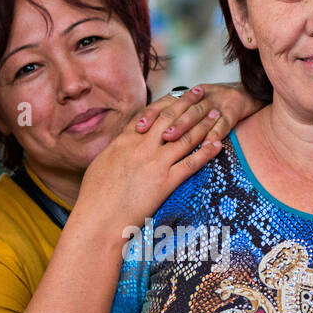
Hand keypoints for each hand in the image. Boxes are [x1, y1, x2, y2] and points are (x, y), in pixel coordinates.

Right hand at [75, 107, 225, 238]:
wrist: (97, 219)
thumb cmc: (94, 198)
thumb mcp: (100, 166)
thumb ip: (114, 152)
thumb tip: (119, 147)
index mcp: (123, 141)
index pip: (150, 114)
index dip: (166, 102)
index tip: (178, 94)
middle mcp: (141, 147)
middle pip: (170, 118)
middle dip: (188, 103)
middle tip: (201, 93)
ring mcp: (154, 163)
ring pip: (185, 137)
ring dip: (203, 123)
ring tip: (215, 113)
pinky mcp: (165, 182)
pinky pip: (191, 163)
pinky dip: (207, 152)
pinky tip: (218, 145)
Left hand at [131, 82, 264, 145]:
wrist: (243, 93)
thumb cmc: (208, 108)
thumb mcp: (188, 108)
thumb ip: (168, 118)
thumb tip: (141, 133)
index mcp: (185, 97)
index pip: (163, 104)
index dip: (150, 115)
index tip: (137, 129)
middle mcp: (198, 97)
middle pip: (178, 108)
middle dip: (163, 120)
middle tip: (152, 133)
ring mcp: (215, 103)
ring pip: (197, 113)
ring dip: (184, 125)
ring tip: (172, 137)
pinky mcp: (233, 111)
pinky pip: (224, 124)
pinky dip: (216, 134)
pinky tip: (208, 145)